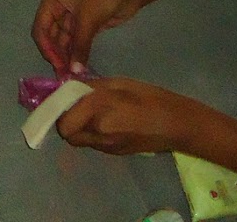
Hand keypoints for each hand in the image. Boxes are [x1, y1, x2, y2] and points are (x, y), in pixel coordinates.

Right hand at [33, 0, 148, 74]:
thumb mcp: (88, 20)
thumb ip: (80, 46)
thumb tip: (75, 73)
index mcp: (51, 2)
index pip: (41, 28)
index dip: (46, 47)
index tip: (57, 65)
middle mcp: (57, 11)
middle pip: (50, 38)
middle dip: (56, 55)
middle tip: (64, 76)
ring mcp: (70, 20)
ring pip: (62, 43)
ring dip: (65, 58)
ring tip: (70, 76)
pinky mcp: (83, 28)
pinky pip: (75, 44)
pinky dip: (75, 56)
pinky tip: (77, 69)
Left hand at [58, 78, 203, 155]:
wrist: (175, 124)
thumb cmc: (149, 97)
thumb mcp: (118, 83)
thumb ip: (91, 87)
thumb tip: (71, 88)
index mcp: (98, 109)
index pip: (64, 121)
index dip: (60, 110)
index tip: (66, 99)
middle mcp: (98, 131)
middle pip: (68, 134)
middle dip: (67, 121)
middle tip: (76, 107)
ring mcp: (107, 146)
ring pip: (79, 140)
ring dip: (79, 128)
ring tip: (92, 113)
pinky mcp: (115, 154)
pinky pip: (93, 144)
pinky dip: (92, 134)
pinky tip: (107, 122)